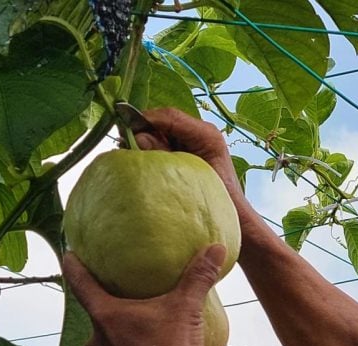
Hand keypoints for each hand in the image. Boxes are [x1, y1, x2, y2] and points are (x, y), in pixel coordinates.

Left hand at [62, 244, 226, 345]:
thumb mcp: (187, 308)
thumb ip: (198, 277)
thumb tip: (215, 247)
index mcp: (106, 316)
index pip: (81, 283)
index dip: (74, 266)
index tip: (69, 254)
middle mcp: (97, 341)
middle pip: (97, 316)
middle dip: (110, 307)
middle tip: (125, 299)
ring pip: (108, 344)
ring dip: (121, 337)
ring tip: (142, 333)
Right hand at [131, 108, 247, 212]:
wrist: (235, 217)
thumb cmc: (220, 201)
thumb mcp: (190, 178)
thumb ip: (165, 156)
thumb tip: (139, 138)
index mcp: (207, 134)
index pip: (170, 116)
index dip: (144, 119)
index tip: (123, 128)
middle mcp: (200, 133)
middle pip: (162, 121)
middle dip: (141, 130)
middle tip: (124, 145)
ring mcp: (192, 142)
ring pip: (159, 132)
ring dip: (143, 141)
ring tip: (131, 155)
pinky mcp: (185, 152)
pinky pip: (162, 144)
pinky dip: (150, 151)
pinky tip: (142, 163)